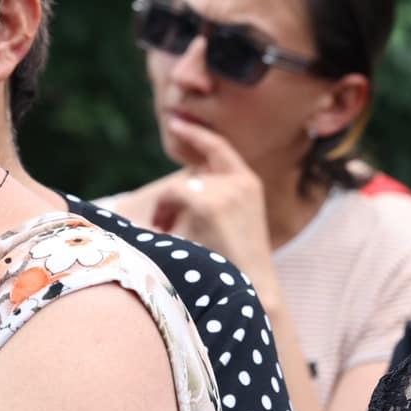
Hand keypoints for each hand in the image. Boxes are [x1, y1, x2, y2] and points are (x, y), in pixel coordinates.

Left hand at [123, 118, 272, 279]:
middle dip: (171, 194)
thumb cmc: (237, 263)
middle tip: (158, 221)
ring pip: (179, 187)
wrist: (251, 287)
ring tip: (164, 233)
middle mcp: (241, 181)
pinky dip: (164, 212)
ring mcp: (227, 190)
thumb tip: (186, 184)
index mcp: (250, 183)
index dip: (197, 134)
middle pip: (192, 174)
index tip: (176, 123)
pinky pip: (173, 195)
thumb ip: (215, 197)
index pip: (220, 148)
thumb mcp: (232, 222)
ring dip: (165, 208)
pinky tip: (164, 230)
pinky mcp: (210, 204)